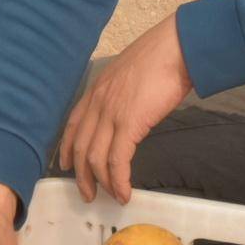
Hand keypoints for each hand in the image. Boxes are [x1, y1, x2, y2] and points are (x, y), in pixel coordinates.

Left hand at [54, 16, 192, 203]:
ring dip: (101, 183)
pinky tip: (124, 193)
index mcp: (97, 89)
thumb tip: (129, 108)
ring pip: (95, 158)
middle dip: (82, 175)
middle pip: (81, 147)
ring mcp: (111, 113)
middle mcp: (98, 102)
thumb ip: (121, 92)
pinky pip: (117, 161)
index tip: (67, 165)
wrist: (177, 48)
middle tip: (88, 194)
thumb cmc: (161, 57)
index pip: (73, 124)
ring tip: (111, 197)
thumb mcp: (129, 73)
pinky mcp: (129, 124)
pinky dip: (119, 181)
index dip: (68, 148)